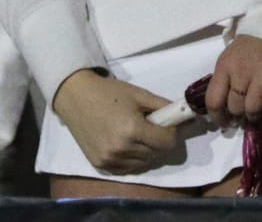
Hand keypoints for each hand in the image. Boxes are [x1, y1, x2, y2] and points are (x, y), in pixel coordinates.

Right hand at [51, 70, 178, 174]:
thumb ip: (163, 107)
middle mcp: (122, 149)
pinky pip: (128, 169)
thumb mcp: (139, 94)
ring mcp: (110, 160)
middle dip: (160, 141)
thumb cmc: (108, 92)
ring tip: (138, 134)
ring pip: (144, 163)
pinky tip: (127, 144)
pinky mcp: (101, 165)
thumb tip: (187, 117)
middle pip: (157, 154)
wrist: (74, 96)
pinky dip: (133, 159)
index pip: (168, 142)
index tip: (168, 124)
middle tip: (152, 127)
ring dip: (147, 151)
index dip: (172, 133)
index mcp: (132, 129)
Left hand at [204, 35, 261, 123]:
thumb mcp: (231, 57)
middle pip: (235, 106)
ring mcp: (261, 72)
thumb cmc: (252, 44)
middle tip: (244, 116)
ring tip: (257, 116)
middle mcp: (240, 70)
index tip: (224, 123)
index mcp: (224, 66)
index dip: (217, 117)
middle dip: (239, 116)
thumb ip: (226, 78)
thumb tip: (225, 106)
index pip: (213, 99)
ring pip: (253, 108)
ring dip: (254, 117)